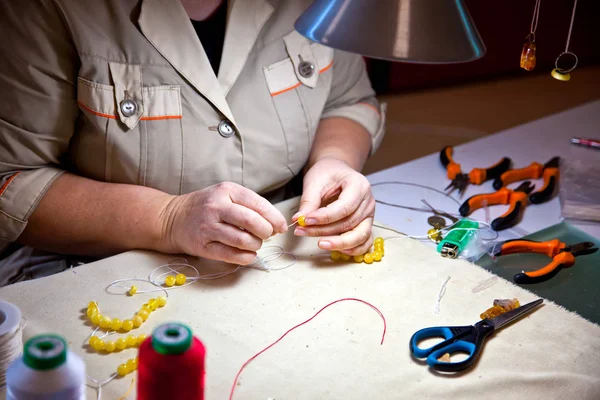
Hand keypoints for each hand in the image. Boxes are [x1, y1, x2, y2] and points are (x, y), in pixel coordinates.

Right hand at [160, 182, 287, 264]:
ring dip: (255, 245)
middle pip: (251, 221)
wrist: (173, 218)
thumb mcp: (226, 195)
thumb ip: (250, 206)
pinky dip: (245, 257)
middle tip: (268, 235)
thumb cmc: (207, 206)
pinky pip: (230, 255)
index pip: (258, 204)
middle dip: (266, 231)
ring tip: (255, 244)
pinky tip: (248, 254)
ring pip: (242, 240)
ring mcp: (208, 227)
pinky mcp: (202, 246)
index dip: (274, 218)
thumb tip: (276, 224)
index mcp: (227, 191)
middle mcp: (216, 207)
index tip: (281, 226)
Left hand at [294, 158, 374, 254]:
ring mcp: (369, 215)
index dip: (324, 217)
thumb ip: (309, 201)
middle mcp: (368, 202)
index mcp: (359, 186)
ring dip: (338, 243)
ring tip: (319, 244)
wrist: (336, 172)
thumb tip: (299, 220)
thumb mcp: (315, 181)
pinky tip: (337, 250)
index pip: (344, 207)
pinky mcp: (366, 225)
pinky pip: (364, 242)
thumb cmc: (327, 174)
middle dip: (324, 231)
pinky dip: (353, 250)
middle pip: (349, 223)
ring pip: (358, 236)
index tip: (305, 221)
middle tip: (302, 231)